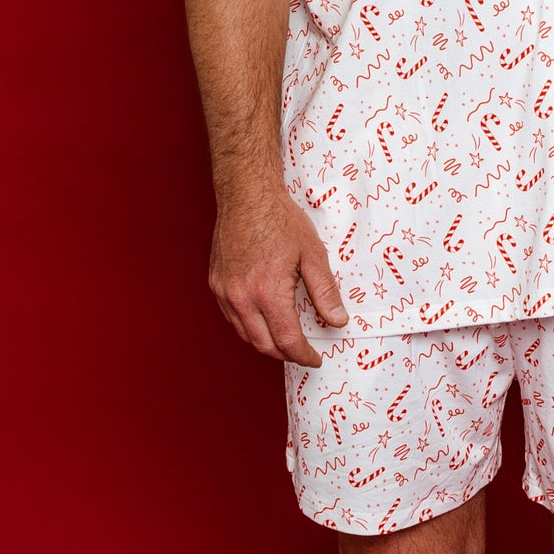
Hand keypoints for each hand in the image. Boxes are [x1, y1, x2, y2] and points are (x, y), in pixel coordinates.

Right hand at [209, 181, 347, 365]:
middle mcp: (241, 297)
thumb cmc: (281, 220)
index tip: (315, 358)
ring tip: (285, 340)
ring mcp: (225, 291)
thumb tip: (337, 321)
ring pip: (245, 334)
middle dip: (285, 354)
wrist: (247, 195)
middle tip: (303, 353)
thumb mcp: (313, 254)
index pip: (287, 340)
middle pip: (264, 344)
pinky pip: (232, 317)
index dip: (303, 355)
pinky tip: (263, 320)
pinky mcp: (216, 283)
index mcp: (267, 292)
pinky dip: (248, 327)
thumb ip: (325, 292)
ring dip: (266, 343)